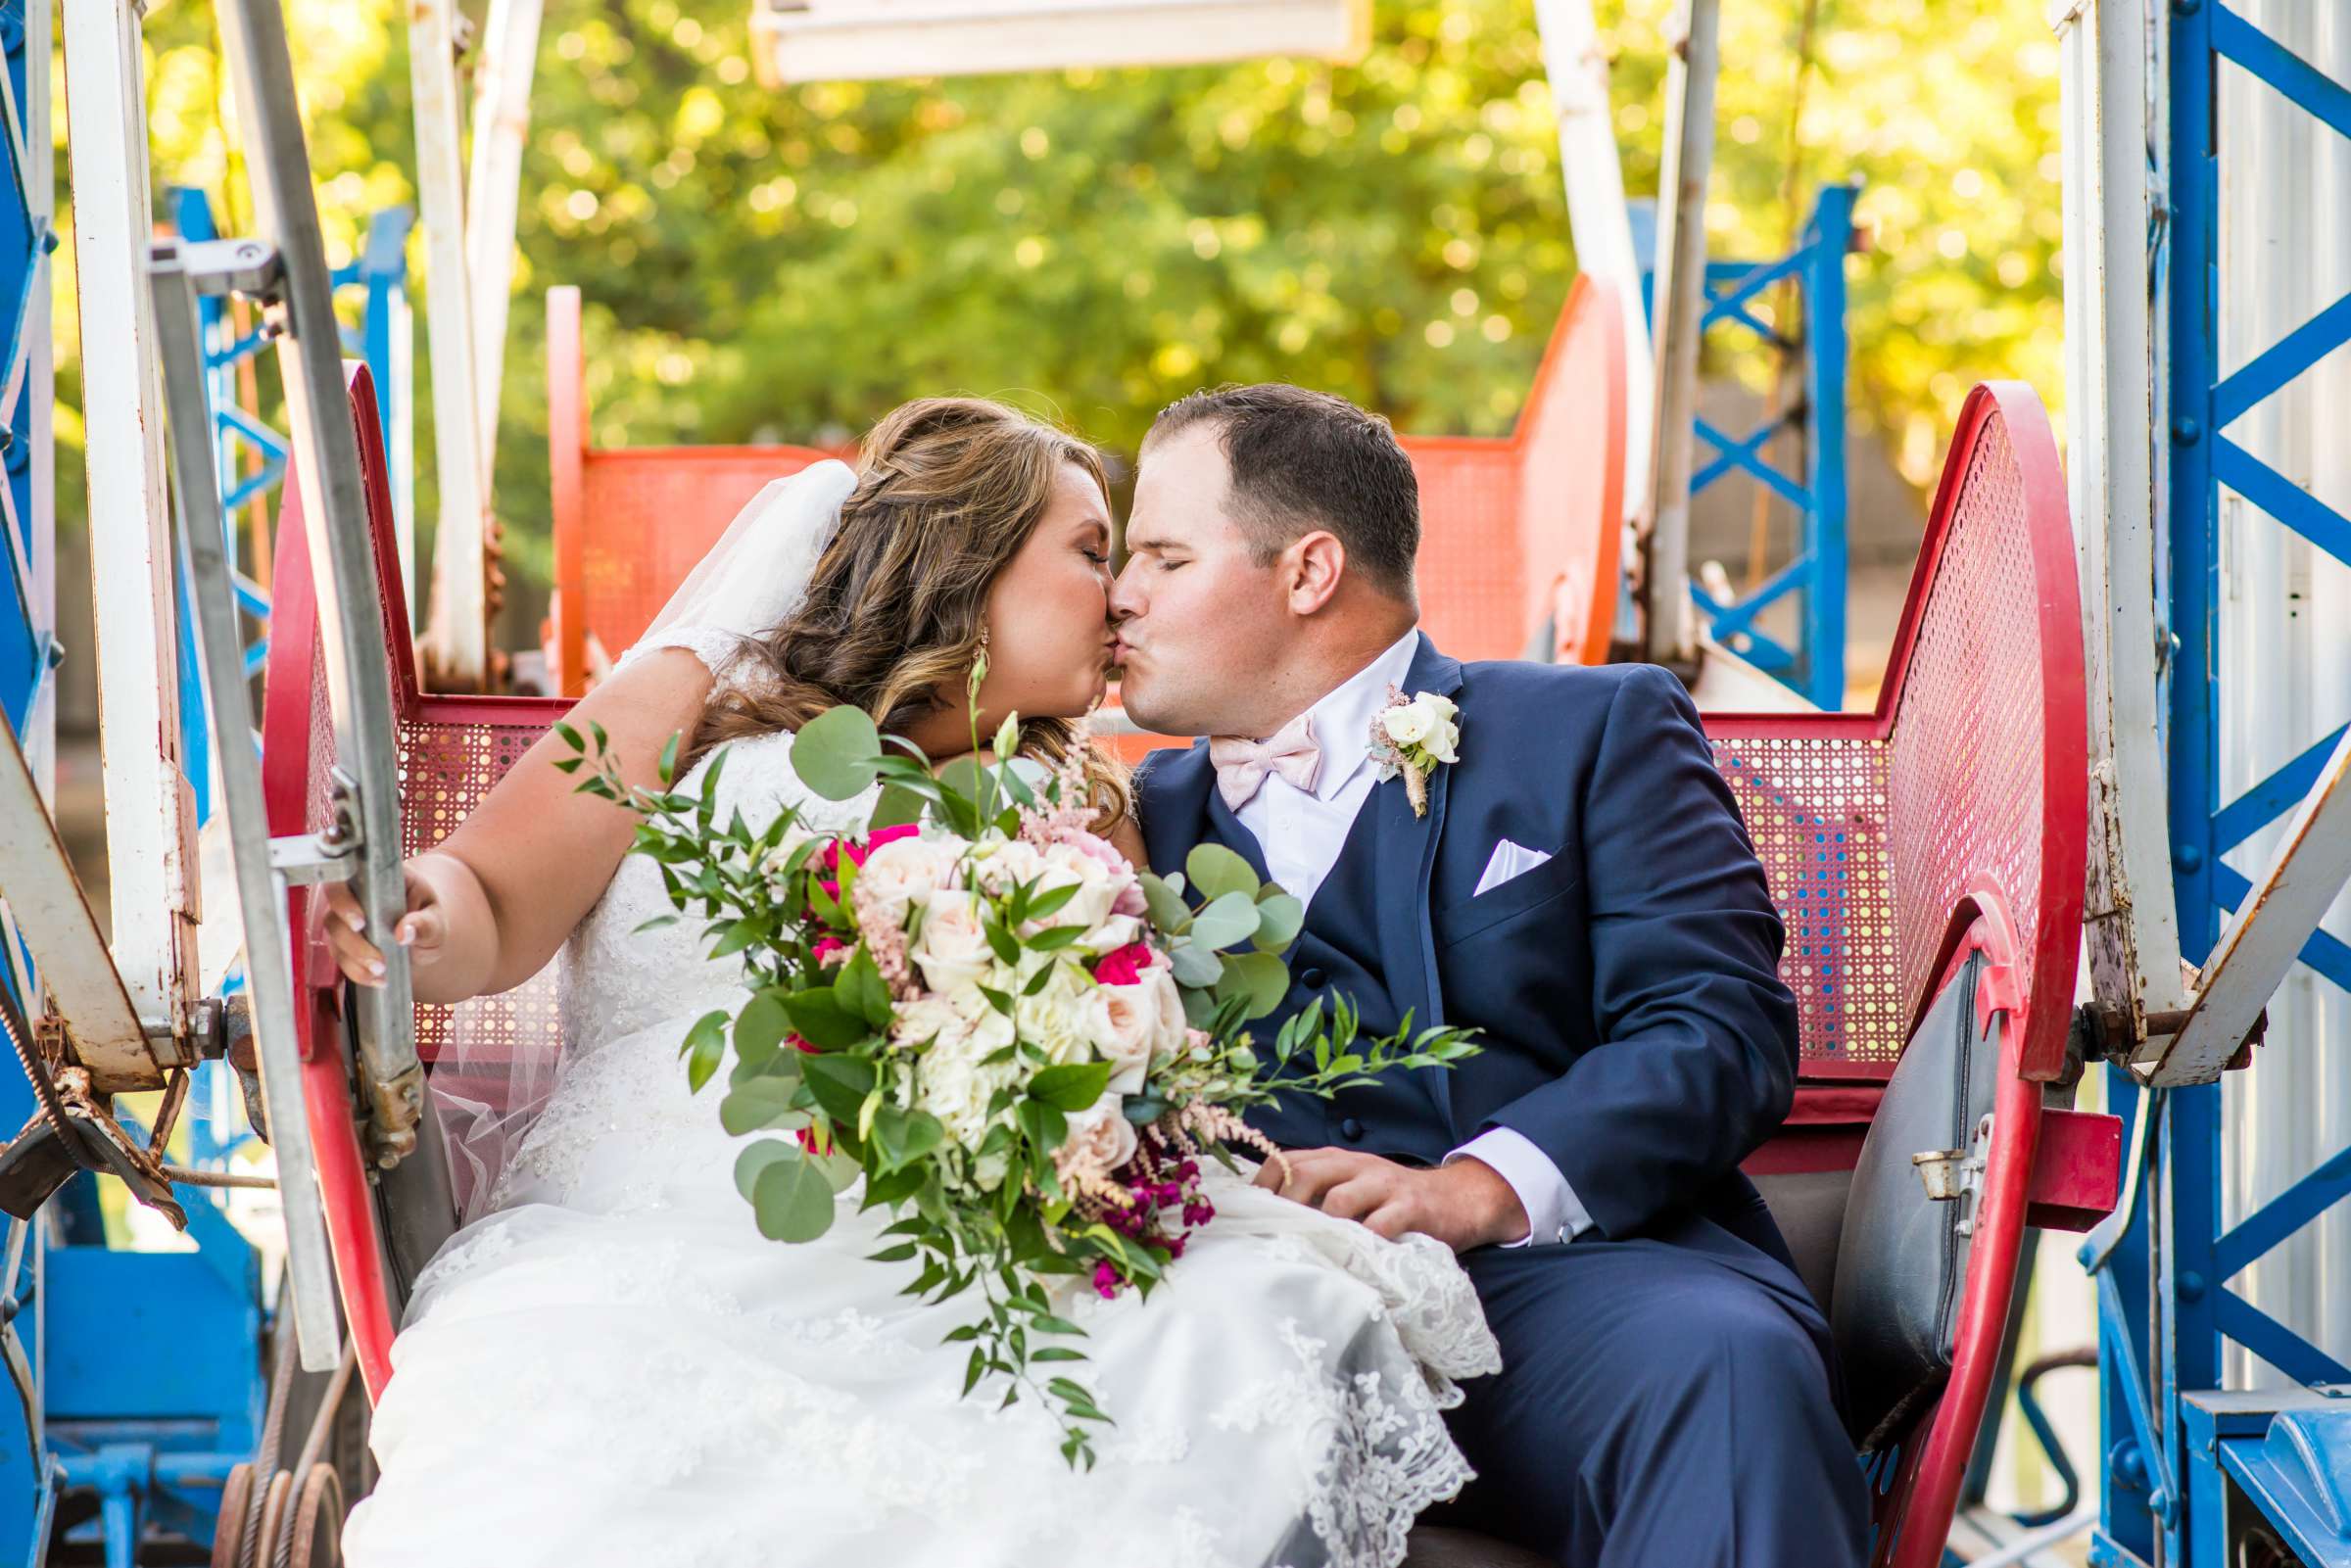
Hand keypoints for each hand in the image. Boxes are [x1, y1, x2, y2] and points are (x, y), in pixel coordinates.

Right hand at [320, 862, 445, 987]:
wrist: (425, 939)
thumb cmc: (430, 921)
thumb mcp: (436, 921)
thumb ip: (424, 924)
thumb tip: (403, 932)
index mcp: (379, 878)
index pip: (348, 877)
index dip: (345, 900)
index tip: (361, 922)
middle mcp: (356, 896)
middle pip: (334, 912)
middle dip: (351, 938)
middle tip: (377, 958)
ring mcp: (346, 919)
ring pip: (335, 937)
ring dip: (355, 959)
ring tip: (382, 971)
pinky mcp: (344, 942)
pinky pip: (341, 958)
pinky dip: (357, 972)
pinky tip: (378, 980)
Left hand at [1253, 1147, 1529, 1251]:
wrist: (1456, 1198)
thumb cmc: (1390, 1200)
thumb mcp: (1352, 1185)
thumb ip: (1317, 1194)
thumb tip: (1265, 1219)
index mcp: (1335, 1159)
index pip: (1287, 1160)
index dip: (1264, 1185)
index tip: (1250, 1214)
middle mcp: (1356, 1165)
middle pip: (1307, 1175)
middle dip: (1286, 1207)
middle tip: (1275, 1239)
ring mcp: (1384, 1185)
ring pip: (1340, 1200)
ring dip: (1323, 1229)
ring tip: (1312, 1254)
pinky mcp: (1411, 1209)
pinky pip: (1381, 1226)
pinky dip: (1364, 1245)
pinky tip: (1353, 1264)